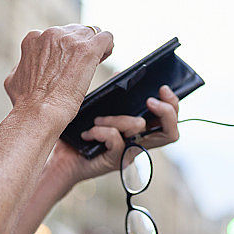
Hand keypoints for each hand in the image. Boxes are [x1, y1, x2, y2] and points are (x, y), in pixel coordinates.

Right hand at [3, 24, 113, 127]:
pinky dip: (108, 46)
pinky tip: (107, 55)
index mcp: (33, 39)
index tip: (71, 62)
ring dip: (95, 46)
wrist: (38, 112)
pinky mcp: (88, 49)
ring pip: (92, 32)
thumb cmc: (26, 103)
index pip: (57, 35)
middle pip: (75, 31)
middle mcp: (51, 34)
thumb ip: (22, 68)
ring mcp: (70, 40)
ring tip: (99, 60)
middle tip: (85, 64)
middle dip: (81, 45)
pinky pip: (106, 37)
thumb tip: (26, 68)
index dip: (67, 48)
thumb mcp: (14, 79)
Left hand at [47, 85, 179, 184]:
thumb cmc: (80, 133)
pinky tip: (88, 133)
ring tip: (98, 120)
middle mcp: (140, 143)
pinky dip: (101, 131)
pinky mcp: (115, 160)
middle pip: (171, 132)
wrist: (61, 159)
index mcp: (140, 131)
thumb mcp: (100, 109)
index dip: (173, 105)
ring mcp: (129, 153)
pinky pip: (116, 138)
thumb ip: (115, 95)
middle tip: (150, 100)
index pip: (170, 122)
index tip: (162, 89)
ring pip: (139, 127)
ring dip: (118, 118)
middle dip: (166, 112)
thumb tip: (123, 73)